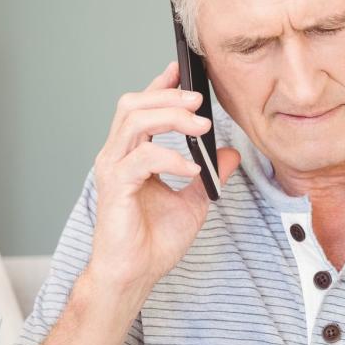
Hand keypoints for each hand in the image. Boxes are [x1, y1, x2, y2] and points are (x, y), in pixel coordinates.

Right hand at [87, 60, 239, 299]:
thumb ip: (210, 174)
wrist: (135, 275)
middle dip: (168, 96)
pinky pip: (142, 159)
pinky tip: (191, 170)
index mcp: (132, 154)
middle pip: (133, 105)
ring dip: (170, 118)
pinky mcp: (115, 187)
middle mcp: (117, 156)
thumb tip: (231, 152)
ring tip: (200, 128)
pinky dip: (170, 158)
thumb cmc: (154, 241)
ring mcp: (113, 169)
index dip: (161, 86)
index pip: (142, 108)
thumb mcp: (195, 201)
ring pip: (134, 122)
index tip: (184, 70)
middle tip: (200, 100)